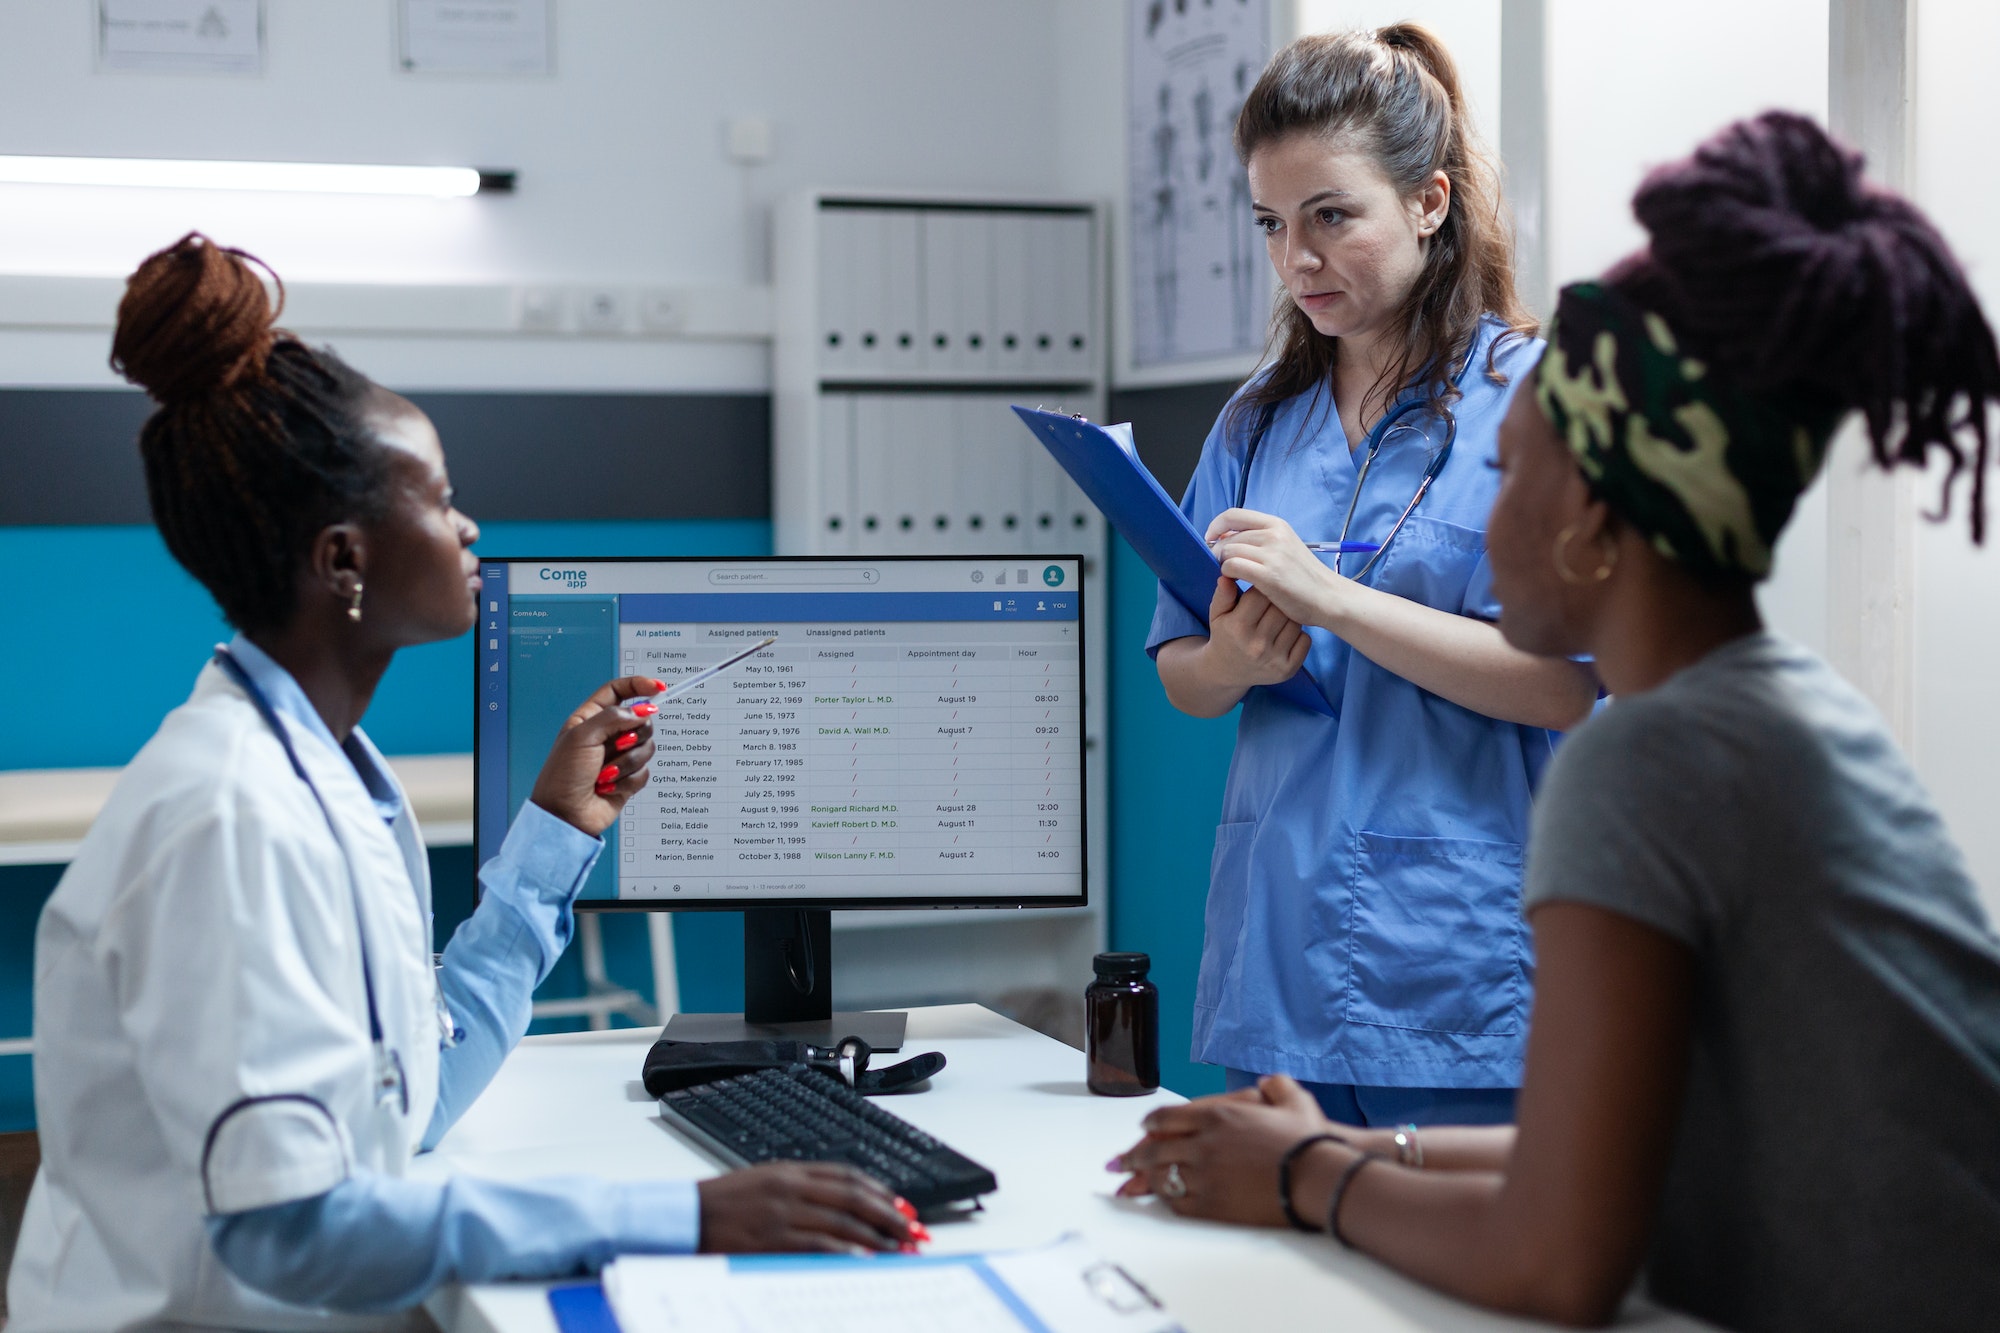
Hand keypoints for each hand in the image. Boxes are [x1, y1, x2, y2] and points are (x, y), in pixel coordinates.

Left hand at [528, 675, 664, 836]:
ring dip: (627, 762)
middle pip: (641, 720)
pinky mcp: (628, 776)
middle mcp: (607, 735)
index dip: (639, 685)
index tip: (658, 688)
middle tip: (616, 746)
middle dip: (633, 735)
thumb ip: (615, 717)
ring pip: (646, 747)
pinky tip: (608, 787)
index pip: (619, 691)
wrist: (565, 815)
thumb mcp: (583, 736)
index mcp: (591, 718)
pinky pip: (645, 771)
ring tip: (605, 774)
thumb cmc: (563, 775)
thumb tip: (644, 709)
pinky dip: (628, 780)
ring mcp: (619, 756)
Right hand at [697, 1162, 921, 1254]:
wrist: (684, 1217)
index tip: (902, 1205)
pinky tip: (866, 1260)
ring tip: (900, 1249)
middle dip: (889, 1214)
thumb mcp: (762, 1183)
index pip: (847, 1176)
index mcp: (789, 1171)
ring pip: (844, 1222)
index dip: (880, 1190)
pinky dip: (847, 1252)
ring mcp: (783, 1213)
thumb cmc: (721, 1205)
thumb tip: (839, 1205)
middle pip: (854, 1197)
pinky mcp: (773, 1239)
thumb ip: (798, 1189)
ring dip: (877, 1237)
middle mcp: (791, 1188)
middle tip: (913, 1229)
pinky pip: (820, 1245)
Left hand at [1109, 1075, 1346, 1225]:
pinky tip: (1166, 1199)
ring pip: (1161, 1176)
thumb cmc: (1308, 1140)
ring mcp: (1205, 1174)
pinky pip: (1178, 1202)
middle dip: (1133, 1155)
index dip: (1151, 1124)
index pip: (1167, 1116)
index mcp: (1217, 1114)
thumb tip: (1269, 1082)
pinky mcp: (1212, 1203)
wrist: (1316, 1177)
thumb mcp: (1294, 1099)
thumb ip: (1276, 1086)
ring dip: (1144, 1179)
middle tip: (1119, 1162)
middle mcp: (1203, 1142)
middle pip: (1154, 1148)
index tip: (1143, 1129)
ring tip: (1132, 1184)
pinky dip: (1168, 1200)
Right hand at [1198, 576, 1310, 688]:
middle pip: (1281, 608)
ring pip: (1295, 623)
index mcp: (1238, 628)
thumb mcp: (1217, 614)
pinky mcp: (1287, 670)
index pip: (1261, 594)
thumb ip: (1223, 595)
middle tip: (1272, 604)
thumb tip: (1226, 576)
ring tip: (1278, 620)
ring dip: (1290, 617)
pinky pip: (1305, 640)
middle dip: (1278, 602)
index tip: (1262, 590)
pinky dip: (1299, 635)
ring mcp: (1274, 659)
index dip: (1263, 588)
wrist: (1226, 671)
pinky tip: (1286, 635)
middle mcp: (1256, 645)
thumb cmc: (1225, 635)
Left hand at [1207, 508, 1347, 626]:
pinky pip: (1232, 567)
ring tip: (1230, 576)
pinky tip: (1235, 582)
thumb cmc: (1304, 576)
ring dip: (1222, 564)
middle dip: (1217, 552)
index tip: (1211, 539)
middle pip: (1228, 537)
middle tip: (1220, 566)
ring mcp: (1272, 554)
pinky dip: (1227, 574)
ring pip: (1227, 551)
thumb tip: (1225, 538)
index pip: (1233, 515)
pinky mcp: (1269, 574)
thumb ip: (1260, 540)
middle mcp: (1274, 534)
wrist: (1329, 597)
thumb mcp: (1285, 547)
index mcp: (1277, 524)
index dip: (1216, 526)